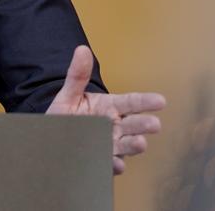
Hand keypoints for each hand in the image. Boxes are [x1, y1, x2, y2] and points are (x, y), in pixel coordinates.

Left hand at [46, 45, 165, 174]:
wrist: (53, 136)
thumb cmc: (66, 114)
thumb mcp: (69, 94)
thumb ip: (77, 75)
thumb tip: (82, 49)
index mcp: (110, 106)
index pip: (132, 102)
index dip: (146, 101)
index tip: (161, 101)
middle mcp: (115, 126)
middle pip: (134, 124)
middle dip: (145, 124)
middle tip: (154, 124)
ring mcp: (110, 143)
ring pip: (127, 144)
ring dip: (134, 145)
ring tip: (141, 143)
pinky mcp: (102, 159)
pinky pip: (110, 163)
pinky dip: (115, 164)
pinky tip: (117, 164)